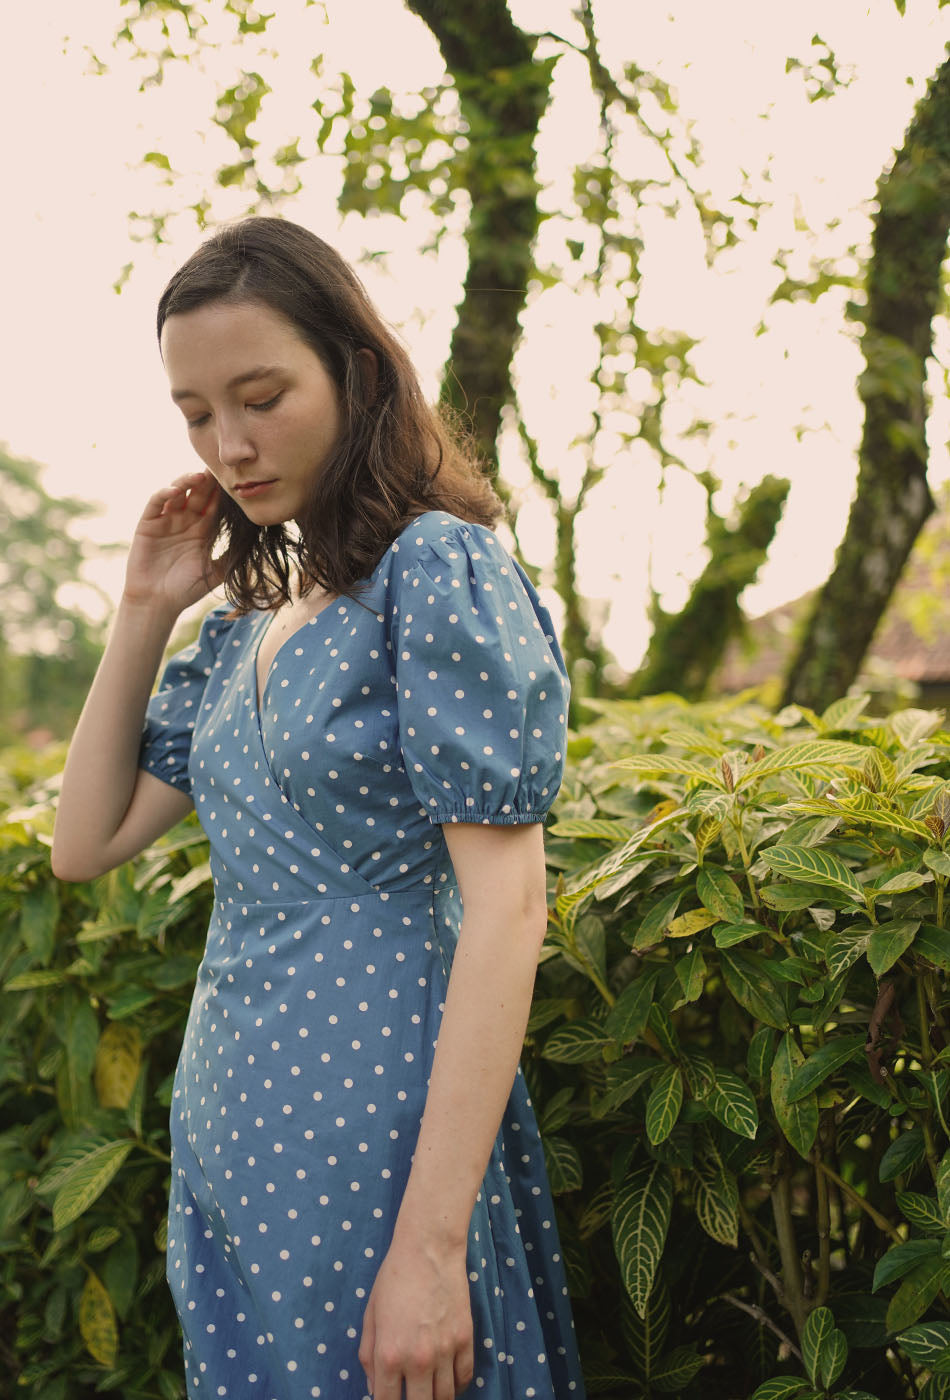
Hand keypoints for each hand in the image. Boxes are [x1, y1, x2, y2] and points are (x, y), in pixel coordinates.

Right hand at [123, 470, 225, 618]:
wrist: (158, 603)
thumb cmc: (186, 589)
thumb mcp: (216, 572)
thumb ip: (232, 556)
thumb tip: (257, 544)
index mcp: (202, 530)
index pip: (215, 505)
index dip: (223, 493)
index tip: (237, 480)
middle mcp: (184, 521)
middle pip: (198, 494)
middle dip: (208, 482)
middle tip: (220, 468)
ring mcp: (166, 521)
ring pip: (177, 493)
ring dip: (187, 482)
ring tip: (200, 476)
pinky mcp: (148, 524)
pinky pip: (156, 503)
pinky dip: (164, 494)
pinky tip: (175, 491)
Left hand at [358, 1233, 474, 1398]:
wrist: (428, 1249)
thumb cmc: (394, 1278)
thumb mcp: (370, 1316)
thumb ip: (368, 1356)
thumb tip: (374, 1386)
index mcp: (389, 1355)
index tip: (391, 1399)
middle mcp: (419, 1360)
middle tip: (412, 1394)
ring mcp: (445, 1351)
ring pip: (445, 1398)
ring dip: (436, 1399)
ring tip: (429, 1391)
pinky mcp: (466, 1340)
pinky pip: (465, 1378)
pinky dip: (457, 1384)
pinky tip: (448, 1378)